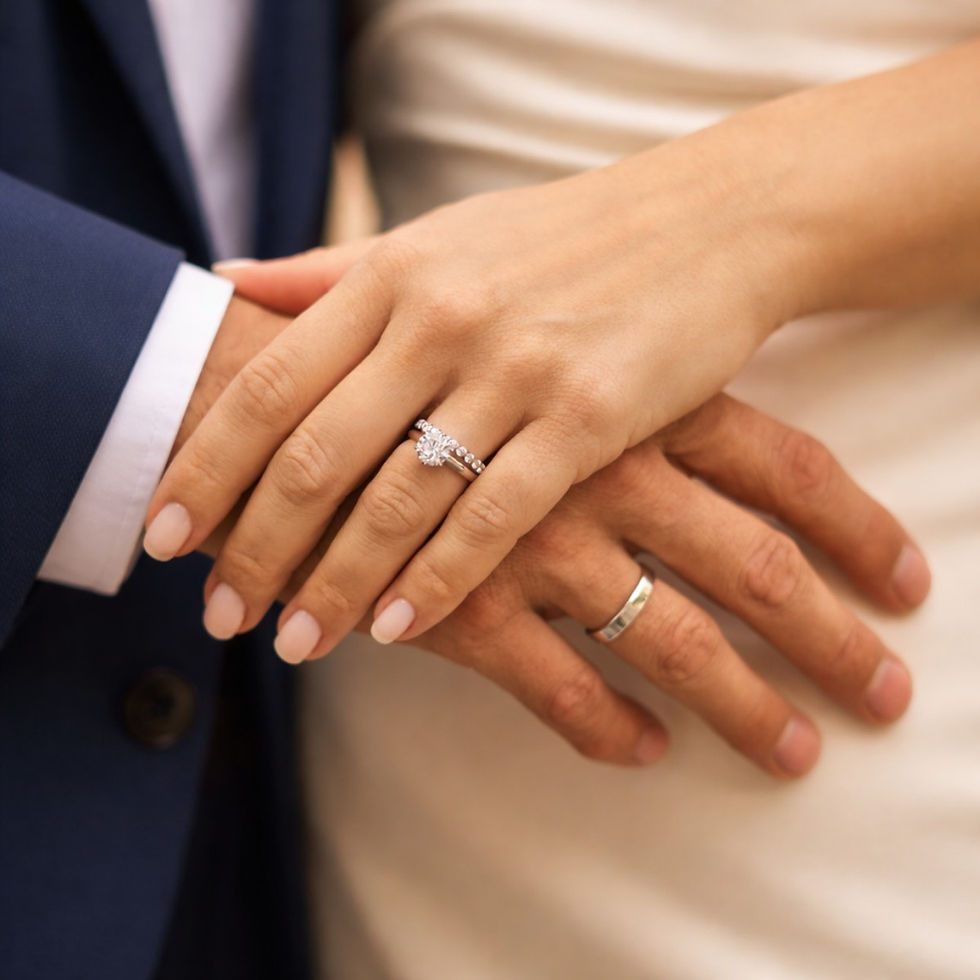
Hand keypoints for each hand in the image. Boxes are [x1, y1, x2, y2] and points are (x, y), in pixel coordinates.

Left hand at [146, 140, 800, 649]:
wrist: (709, 223)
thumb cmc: (562, 240)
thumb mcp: (438, 236)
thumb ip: (330, 269)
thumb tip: (226, 280)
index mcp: (394, 275)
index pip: (272, 387)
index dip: (207, 468)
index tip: (166, 535)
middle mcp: (442, 319)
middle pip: (317, 455)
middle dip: (257, 546)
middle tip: (221, 610)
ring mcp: (517, 368)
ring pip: (398, 497)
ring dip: (337, 581)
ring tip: (294, 640)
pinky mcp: (590, 416)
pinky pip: (494, 515)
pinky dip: (438, 579)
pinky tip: (398, 629)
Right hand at [202, 394, 927, 777]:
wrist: (272, 375)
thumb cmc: (408, 343)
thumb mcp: (549, 345)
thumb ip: (599, 359)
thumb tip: (672, 376)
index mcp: (630, 398)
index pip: (786, 463)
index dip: (857, 529)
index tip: (908, 584)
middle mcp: (603, 472)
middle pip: (758, 567)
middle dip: (833, 642)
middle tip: (887, 697)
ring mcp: (539, 542)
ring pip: (675, 641)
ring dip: (743, 707)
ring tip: (794, 753)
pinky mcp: (466, 605)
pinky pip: (559, 685)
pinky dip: (606, 726)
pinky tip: (643, 750)